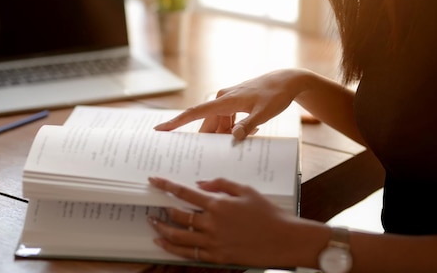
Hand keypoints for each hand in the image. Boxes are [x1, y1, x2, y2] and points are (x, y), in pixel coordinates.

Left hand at [147, 176, 299, 266]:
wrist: (284, 240)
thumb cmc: (267, 213)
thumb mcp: (245, 190)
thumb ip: (220, 184)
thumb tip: (199, 184)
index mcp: (218, 204)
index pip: (184, 193)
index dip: (165, 185)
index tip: (153, 180)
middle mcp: (212, 223)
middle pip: (177, 215)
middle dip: (161, 209)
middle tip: (153, 205)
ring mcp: (213, 242)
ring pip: (178, 237)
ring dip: (162, 230)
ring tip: (153, 224)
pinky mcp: (217, 256)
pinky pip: (189, 253)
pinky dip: (173, 249)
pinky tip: (164, 244)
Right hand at [154, 69, 304, 139]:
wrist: (287, 81)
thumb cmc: (276, 95)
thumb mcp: (264, 113)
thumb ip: (248, 126)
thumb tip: (232, 138)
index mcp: (224, 100)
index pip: (195, 113)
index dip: (176, 122)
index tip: (160, 129)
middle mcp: (222, 99)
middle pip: (208, 124)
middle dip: (211, 140)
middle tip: (209, 156)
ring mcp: (228, 101)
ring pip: (219, 125)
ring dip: (226, 136)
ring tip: (242, 141)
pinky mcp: (235, 103)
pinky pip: (228, 121)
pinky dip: (234, 129)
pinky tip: (251, 132)